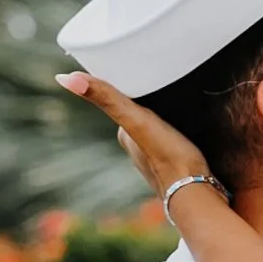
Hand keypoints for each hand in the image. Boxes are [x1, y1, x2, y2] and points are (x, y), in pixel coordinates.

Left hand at [57, 72, 208, 203]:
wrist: (198, 192)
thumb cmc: (167, 156)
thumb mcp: (135, 120)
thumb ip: (106, 98)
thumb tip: (64, 78)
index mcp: (126, 137)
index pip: (123, 103)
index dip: (130, 87)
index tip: (139, 69)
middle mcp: (139, 151)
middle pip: (141, 117)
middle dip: (150, 102)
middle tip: (163, 80)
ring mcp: (160, 162)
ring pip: (159, 131)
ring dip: (168, 118)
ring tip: (180, 101)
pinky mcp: (183, 167)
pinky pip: (178, 143)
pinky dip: (183, 133)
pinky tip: (193, 128)